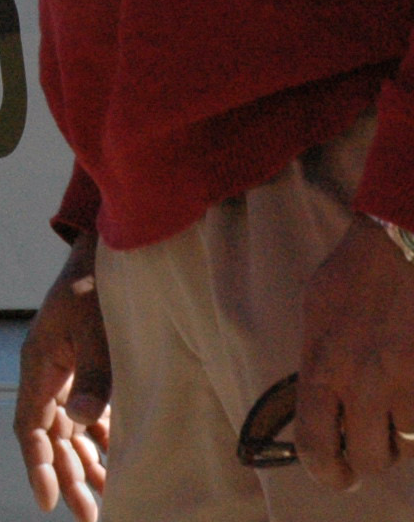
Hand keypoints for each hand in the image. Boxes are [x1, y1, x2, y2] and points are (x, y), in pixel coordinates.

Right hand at [14, 237, 109, 518]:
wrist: (110, 251)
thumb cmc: (98, 290)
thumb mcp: (96, 333)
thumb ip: (94, 377)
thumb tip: (81, 421)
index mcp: (38, 364)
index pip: (29, 427)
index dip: (37, 465)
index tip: (48, 501)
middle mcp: (47, 373)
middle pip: (50, 436)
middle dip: (66, 475)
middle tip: (87, 515)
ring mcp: (65, 371)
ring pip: (69, 429)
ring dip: (83, 462)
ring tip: (103, 499)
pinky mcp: (85, 367)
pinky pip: (87, 413)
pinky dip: (99, 439)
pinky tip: (116, 460)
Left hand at [295, 215, 413, 488]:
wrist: (399, 243)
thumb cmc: (355, 273)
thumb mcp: (316, 315)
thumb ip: (319, 362)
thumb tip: (323, 404)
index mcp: (321, 364)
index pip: (314, 441)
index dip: (326, 471)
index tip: (338, 476)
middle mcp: (362, 380)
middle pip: (370, 459)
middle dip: (373, 457)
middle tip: (377, 443)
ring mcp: (404, 379)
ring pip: (409, 444)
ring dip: (406, 434)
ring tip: (400, 405)